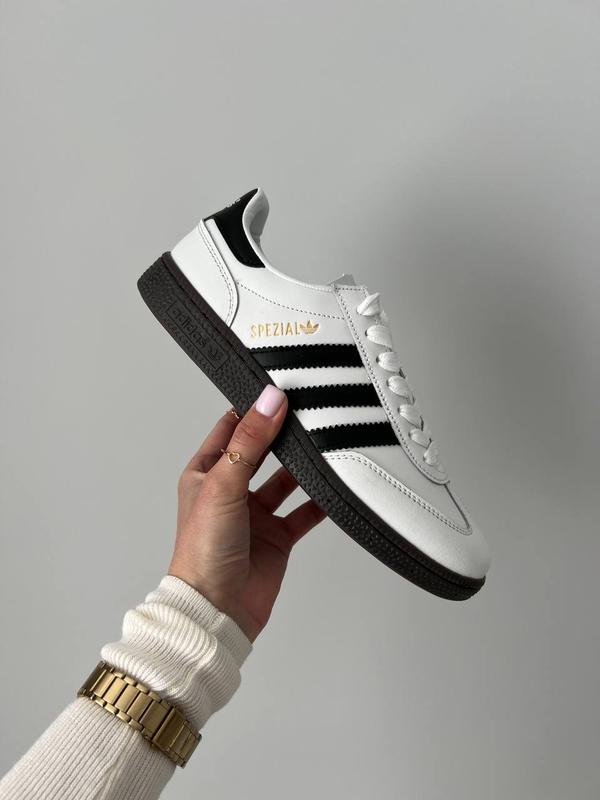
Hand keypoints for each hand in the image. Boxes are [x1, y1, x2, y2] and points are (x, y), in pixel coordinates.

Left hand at [169, 385, 325, 640]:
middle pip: (262, 451)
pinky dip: (321, 501)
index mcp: (206, 473)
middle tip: (308, 411)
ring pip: (286, 480)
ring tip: (325, 444)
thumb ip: (249, 442)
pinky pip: (304, 512)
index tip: (278, 388)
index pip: (231, 428)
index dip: (253, 408)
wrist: (217, 611)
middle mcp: (231, 491)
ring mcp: (256, 515)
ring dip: (303, 466)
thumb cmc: (202, 553)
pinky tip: (335, 489)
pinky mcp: (277, 537)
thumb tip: (269, 401)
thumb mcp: (223, 485)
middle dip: (283, 433)